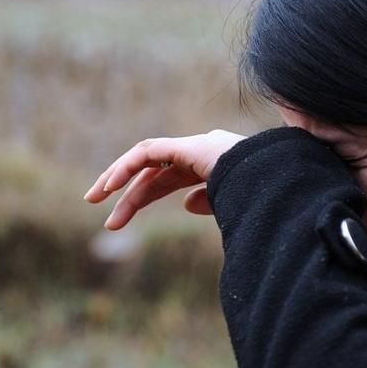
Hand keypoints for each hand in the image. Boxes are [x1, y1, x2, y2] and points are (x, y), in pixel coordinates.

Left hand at [83, 129, 246, 229]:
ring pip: (144, 158)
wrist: (270, 184)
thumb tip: (186, 203)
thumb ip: (208, 201)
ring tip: (95, 198)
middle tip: (97, 208)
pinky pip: (148, 152)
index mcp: (208, 167)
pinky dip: (127, 167)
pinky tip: (111, 186)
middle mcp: (198, 152)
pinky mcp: (185, 146)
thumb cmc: (257, 196)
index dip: (139, 197)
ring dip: (118, 177)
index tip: (114, 221)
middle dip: (124, 189)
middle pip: (152, 171)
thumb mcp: (229, 204)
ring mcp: (192, 147)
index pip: (166, 179)